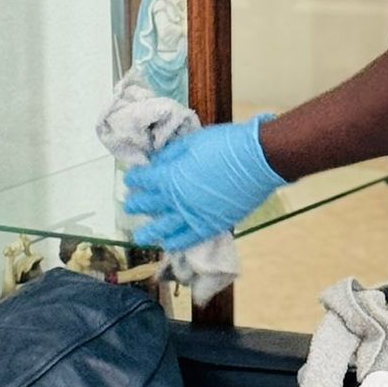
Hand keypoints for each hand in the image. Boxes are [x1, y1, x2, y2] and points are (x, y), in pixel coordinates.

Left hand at [124, 115, 287, 253]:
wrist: (258, 160)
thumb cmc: (225, 145)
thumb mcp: (193, 141)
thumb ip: (171, 154)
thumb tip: (156, 163)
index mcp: (170, 176)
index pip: (144, 180)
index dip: (135, 178)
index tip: (130, 178)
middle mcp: (177, 200)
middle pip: (150, 205)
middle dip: (136, 204)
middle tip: (129, 205)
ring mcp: (193, 216)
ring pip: (165, 228)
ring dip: (150, 231)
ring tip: (140, 236)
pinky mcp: (211, 225)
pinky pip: (189, 239)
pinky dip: (177, 243)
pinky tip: (168, 245)